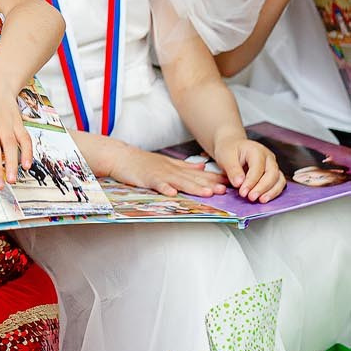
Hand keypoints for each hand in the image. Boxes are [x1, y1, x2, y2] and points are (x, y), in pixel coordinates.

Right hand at [98, 139, 226, 197]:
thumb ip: (185, 166)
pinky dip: (165, 189)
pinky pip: (157, 185)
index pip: (199, 174)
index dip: (215, 179)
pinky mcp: (147, 179)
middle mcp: (171, 170)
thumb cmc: (142, 162)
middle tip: (225, 190)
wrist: (121, 156)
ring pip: (180, 182)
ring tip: (207, 193)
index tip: (229, 183)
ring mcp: (159, 174)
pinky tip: (173, 194)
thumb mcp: (167, 162)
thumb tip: (203, 168)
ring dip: (194, 188)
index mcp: (176, 168)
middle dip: (210, 184)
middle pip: (193, 179)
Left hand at [213, 135, 284, 202]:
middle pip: (272, 173)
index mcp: (256, 150)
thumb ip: (233, 170)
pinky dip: (273, 192)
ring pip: (279, 179)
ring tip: (261, 200)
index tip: (243, 192)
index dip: (251, 181)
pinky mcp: (273, 174)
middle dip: (262, 188)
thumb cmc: (229, 150)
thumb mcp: (226, 157)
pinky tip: (264, 199)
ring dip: (271, 191)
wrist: (232, 147)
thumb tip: (239, 183)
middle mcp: (268, 157)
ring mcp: (272, 165)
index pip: (258, 167)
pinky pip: (279, 184)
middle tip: (251, 198)